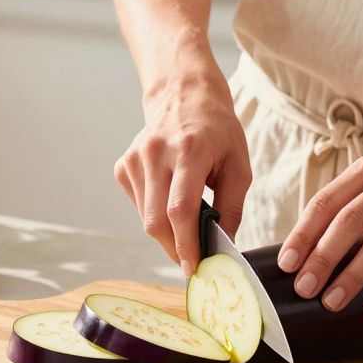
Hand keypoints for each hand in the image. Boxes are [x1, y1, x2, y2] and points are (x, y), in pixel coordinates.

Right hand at [116, 72, 251, 276]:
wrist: (184, 96)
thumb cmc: (218, 131)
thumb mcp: (239, 165)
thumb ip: (232, 207)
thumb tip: (223, 245)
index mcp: (189, 151)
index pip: (180, 209)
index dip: (186, 244)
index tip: (194, 267)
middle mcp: (156, 154)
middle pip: (156, 220)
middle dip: (174, 248)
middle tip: (192, 261)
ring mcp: (135, 159)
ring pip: (145, 217)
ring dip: (166, 233)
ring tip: (186, 229)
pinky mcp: (124, 165)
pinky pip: (139, 205)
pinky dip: (155, 215)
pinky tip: (170, 201)